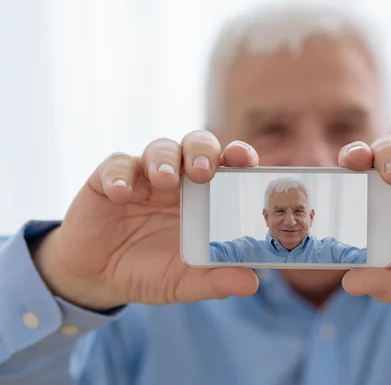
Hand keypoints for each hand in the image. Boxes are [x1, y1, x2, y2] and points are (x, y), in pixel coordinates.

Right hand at [34, 131, 259, 310]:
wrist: (99, 279)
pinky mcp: (108, 179)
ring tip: (165, 180)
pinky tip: (121, 194)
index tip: (244, 158)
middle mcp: (179, 180)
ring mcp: (144, 176)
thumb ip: (216, 280)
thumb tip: (250, 284)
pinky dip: (119, 175)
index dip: (239, 155)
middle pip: (197, 145)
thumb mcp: (185, 282)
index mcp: (205, 198)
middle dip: (202, 151)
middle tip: (202, 171)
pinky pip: (116, 165)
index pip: (228, 165)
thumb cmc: (151, 272)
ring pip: (160, 148)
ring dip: (165, 159)